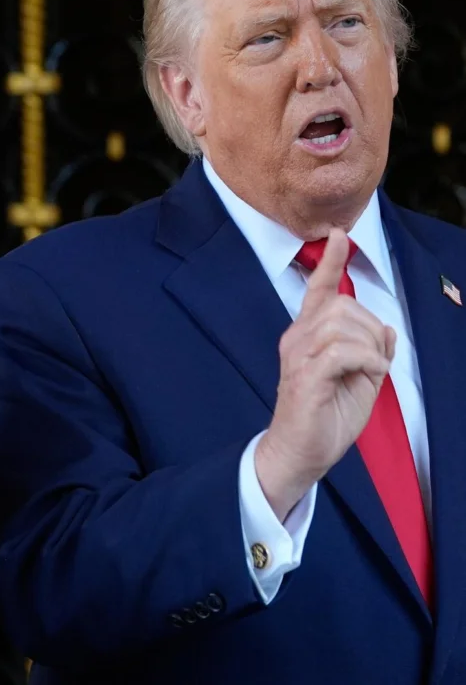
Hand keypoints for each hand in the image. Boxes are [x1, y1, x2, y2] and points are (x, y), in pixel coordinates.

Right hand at [255, 228, 396, 520]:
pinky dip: (366, 359)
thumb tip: (390, 330)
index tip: (339, 235)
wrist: (299, 453)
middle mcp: (297, 339)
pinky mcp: (304, 376)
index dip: (331, 262)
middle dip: (373, 327)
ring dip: (370, 345)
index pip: (320, 291)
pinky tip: (367, 375)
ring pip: (342, 324)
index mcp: (306, 336)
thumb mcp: (359, 379)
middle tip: (377, 360)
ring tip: (369, 371)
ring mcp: (298, 356)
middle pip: (342, 306)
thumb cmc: (325, 417)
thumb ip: (371, 351)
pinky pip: (342, 350)